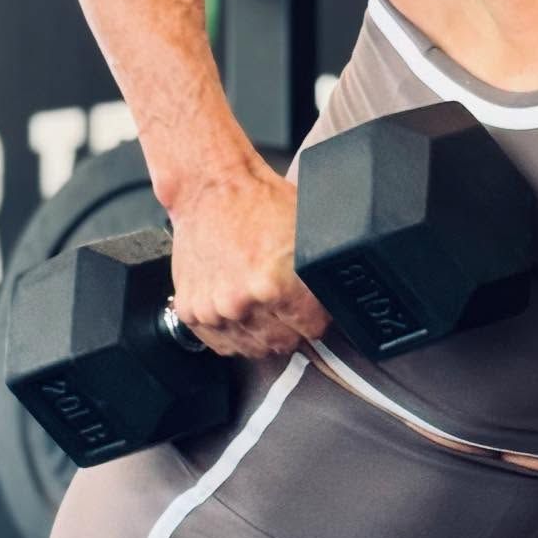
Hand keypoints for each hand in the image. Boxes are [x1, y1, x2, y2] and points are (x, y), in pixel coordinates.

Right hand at [168, 166, 330, 360]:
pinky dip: (234, 334)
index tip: (312, 309)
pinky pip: (223, 344)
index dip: (316, 317)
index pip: (313, 330)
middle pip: (284, 343)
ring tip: (262, 305)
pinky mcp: (191, 311)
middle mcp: (243, 302)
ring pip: (253, 348)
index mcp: (276, 284)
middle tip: (286, 305)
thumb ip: (326, 269)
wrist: (209, 189)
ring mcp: (214, 310)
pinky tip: (241, 312)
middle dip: (290, 327)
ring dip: (261, 333)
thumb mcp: (309, 230)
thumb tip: (345, 296)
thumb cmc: (257, 203)